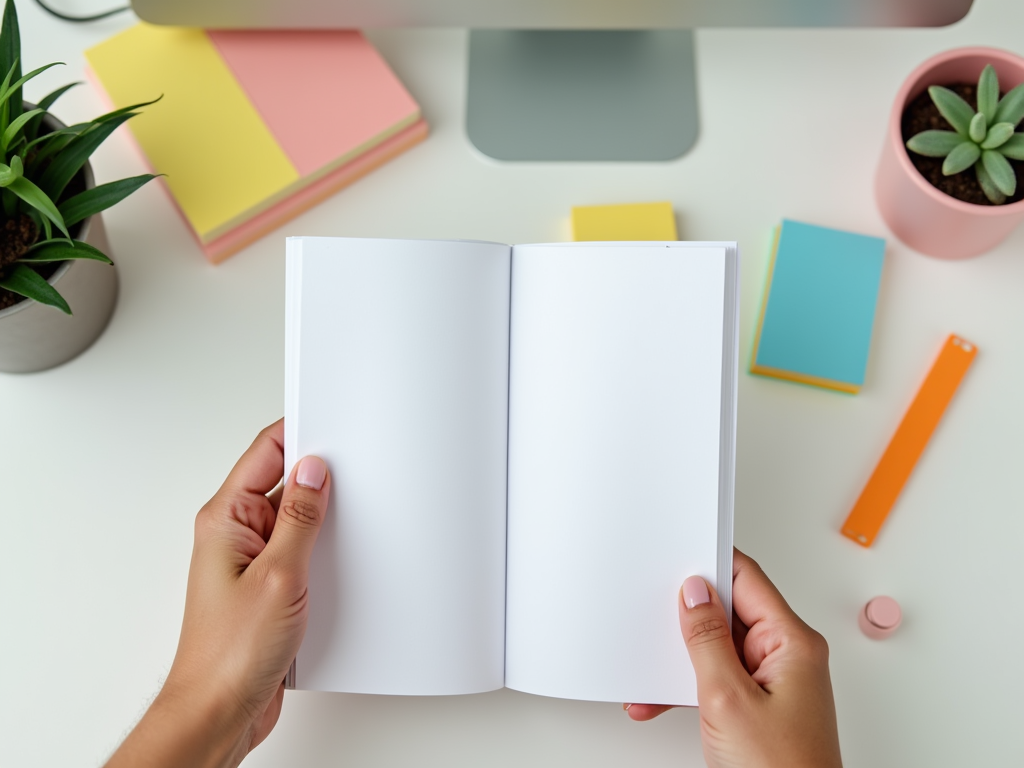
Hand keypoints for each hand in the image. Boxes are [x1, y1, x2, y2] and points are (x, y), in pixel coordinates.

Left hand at [105, 420, 330, 767]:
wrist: (220, 711)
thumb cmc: (229, 654)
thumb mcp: (279, 575)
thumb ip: (299, 519)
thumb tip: (314, 472)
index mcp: (225, 518)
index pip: (265, 452)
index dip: (301, 433)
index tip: (335, 427)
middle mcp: (235, 534)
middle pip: (282, 482)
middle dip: (320, 477)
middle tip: (355, 475)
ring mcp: (252, 561)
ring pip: (296, 519)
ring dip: (324, 520)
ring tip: (350, 524)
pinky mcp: (268, 586)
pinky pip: (301, 552)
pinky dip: (324, 551)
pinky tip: (342, 562)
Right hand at [625, 549, 841, 767]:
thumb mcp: (728, 699)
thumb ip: (707, 641)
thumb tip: (694, 594)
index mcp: (792, 643)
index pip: (747, 579)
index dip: (711, 564)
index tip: (676, 557)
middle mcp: (787, 656)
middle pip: (730, 611)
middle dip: (688, 614)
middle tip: (653, 611)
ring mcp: (772, 681)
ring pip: (717, 648)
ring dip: (681, 659)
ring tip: (649, 667)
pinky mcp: (758, 705)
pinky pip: (717, 679)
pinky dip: (687, 687)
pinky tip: (657, 700)